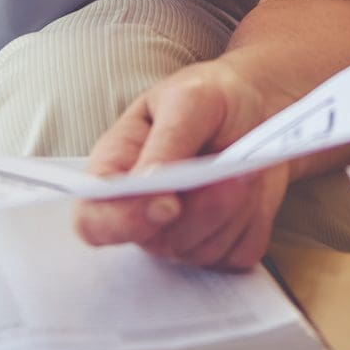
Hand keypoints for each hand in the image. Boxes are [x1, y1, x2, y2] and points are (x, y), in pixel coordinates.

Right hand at [72, 60, 288, 268]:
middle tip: (231, 171)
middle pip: (157, 241)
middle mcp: (141, 208)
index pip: (93, 219)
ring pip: (201, 251)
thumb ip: (166, 141)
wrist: (255, 105)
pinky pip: (235, 253)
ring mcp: (180, 233)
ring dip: (232, 208)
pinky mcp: (219, 246)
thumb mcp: (188, 100)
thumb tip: (147, 184)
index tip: (169, 204)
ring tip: (240, 166)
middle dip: (202, 209)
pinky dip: (252, 221)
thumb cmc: (211, 96)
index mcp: (116, 167)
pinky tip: (249, 187)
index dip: (122, 222)